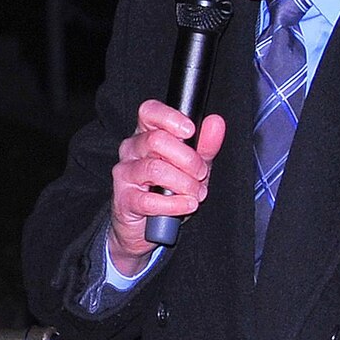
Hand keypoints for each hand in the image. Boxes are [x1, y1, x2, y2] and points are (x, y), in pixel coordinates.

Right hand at [108, 99, 226, 274]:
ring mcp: (125, 174)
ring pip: (155, 169)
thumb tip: (215, 123)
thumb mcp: (193, 166)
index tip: (190, 131)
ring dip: (184, 183)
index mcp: (147, 134)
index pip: (149, 112)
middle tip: (201, 174)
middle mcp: (131, 149)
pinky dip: (175, 204)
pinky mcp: (124, 199)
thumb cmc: (168, 191)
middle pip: (156, 140)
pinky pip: (150, 200)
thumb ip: (205, 145)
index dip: (170, 118)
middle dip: (187, 159)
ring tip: (196, 194)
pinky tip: (186, 205)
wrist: (147, 228)